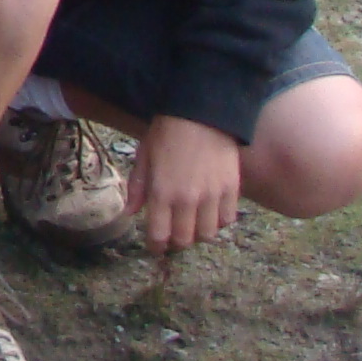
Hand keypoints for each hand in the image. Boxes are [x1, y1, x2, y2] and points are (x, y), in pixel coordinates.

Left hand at [128, 115, 243, 253]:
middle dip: (176, 242)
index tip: (155, 247)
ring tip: (192, 223)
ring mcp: (212, 196)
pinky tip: (210, 211)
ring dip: (198, 234)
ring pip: (207, 235)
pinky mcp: (232, 190)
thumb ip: (137, 187)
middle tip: (173, 235)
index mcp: (162, 193)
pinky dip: (218, 222)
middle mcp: (187, 200)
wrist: (201, 113)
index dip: (155, 246)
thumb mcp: (144, 156)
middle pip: (184, 240)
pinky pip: (227, 220)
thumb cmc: (166, 132)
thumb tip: (129, 212)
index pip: (159, 235)